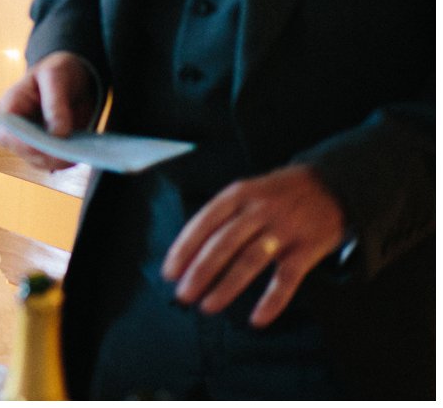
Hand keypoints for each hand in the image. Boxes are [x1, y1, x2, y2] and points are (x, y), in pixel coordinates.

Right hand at [0, 52, 97, 171]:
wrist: (74, 75)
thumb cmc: (58, 70)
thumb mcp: (55, 76)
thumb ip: (55, 103)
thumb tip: (58, 134)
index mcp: (11, 107)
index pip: (7, 135)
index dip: (24, 145)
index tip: (48, 146)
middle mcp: (18, 128)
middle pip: (24, 153)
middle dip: (46, 156)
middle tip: (71, 153)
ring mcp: (34, 139)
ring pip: (40, 161)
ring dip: (59, 161)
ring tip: (79, 153)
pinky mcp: (51, 146)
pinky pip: (56, 161)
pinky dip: (68, 160)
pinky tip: (81, 153)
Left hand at [162, 164, 346, 326]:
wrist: (333, 185)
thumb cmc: (280, 194)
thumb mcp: (248, 190)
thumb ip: (224, 215)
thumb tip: (192, 250)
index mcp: (238, 194)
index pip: (204, 223)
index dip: (184, 249)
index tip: (170, 272)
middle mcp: (258, 211)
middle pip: (223, 244)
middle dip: (200, 272)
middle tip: (184, 294)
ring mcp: (283, 230)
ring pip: (249, 261)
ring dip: (226, 287)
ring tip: (208, 306)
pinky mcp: (307, 249)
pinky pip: (286, 279)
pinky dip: (271, 301)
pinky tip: (258, 319)